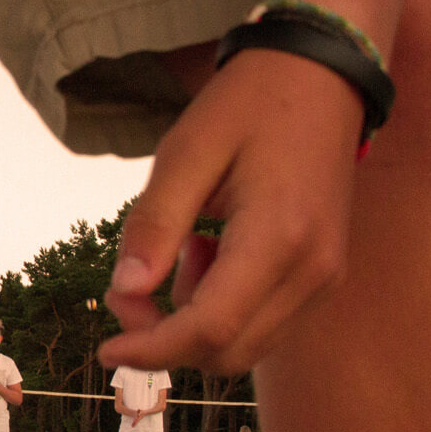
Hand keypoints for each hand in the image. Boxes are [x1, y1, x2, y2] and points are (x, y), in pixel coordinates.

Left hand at [99, 49, 359, 373]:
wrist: (322, 78)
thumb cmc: (249, 106)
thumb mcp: (186, 151)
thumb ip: (154, 224)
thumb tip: (123, 291)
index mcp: (279, 238)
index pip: (210, 330)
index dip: (152, 350)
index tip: (106, 349)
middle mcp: (312, 272)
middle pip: (227, 353)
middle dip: (166, 338)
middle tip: (133, 284)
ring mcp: (324, 278)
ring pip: (245, 347)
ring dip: (195, 322)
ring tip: (185, 246)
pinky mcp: (323, 277)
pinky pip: (263, 324)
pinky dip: (222, 308)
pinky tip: (213, 249)